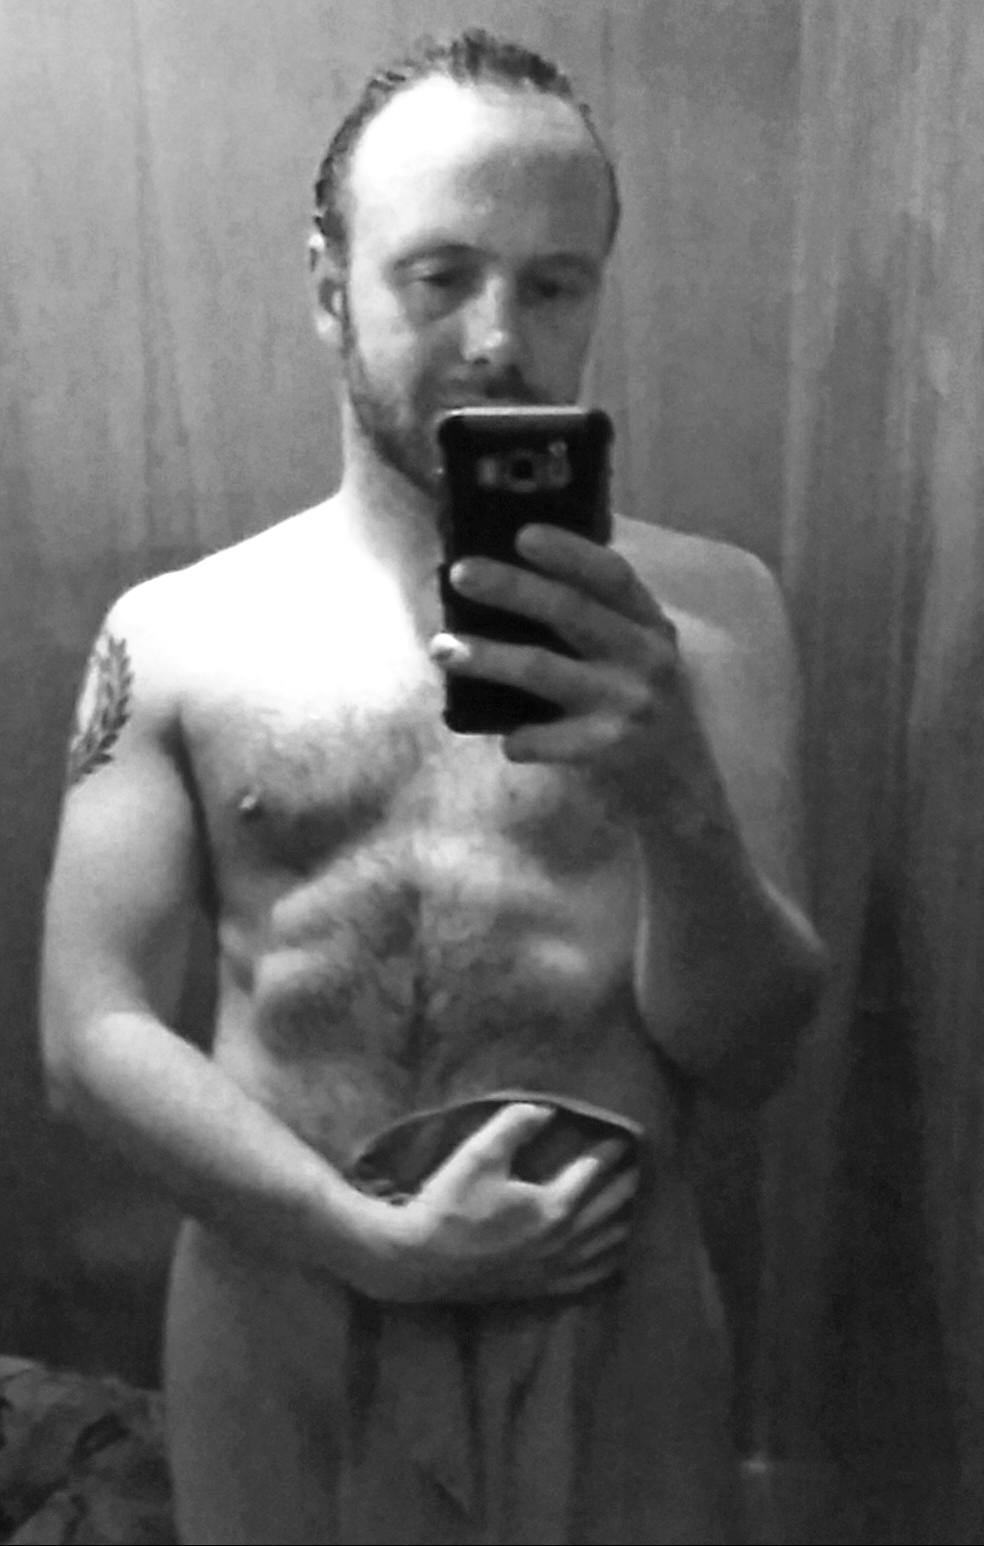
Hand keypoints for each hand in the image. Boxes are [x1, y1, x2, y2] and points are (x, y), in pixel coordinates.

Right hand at [352, 1102, 638, 1304]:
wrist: (418, 1262)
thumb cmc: (448, 1204)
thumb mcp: (478, 1154)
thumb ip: (515, 1126)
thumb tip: (548, 1109)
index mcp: (553, 1208)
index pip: (594, 1171)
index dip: (612, 1149)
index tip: (627, 1132)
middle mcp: (564, 1242)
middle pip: (612, 1208)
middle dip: (631, 1181)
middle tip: (647, 1159)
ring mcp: (555, 1270)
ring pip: (609, 1245)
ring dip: (628, 1219)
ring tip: (641, 1199)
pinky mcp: (543, 1289)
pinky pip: (592, 1276)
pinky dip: (612, 1260)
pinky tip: (618, 1251)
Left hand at [429, 524, 719, 820]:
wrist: (682, 773)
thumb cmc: (639, 693)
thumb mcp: (635, 643)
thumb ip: (596, 610)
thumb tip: (512, 567)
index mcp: (647, 620)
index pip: (610, 574)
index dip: (568, 552)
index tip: (522, 534)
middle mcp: (644, 654)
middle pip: (571, 611)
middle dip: (511, 588)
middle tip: (460, 573)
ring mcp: (627, 701)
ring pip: (545, 670)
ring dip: (489, 657)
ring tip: (441, 648)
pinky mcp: (609, 747)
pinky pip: (546, 740)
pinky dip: (520, 739)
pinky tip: (506, 741)